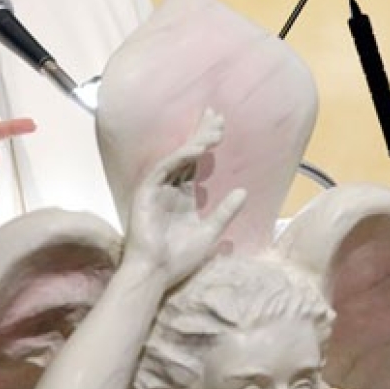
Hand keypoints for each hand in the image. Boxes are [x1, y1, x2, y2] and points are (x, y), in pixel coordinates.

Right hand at [123, 108, 245, 286]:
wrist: (156, 273)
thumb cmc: (179, 258)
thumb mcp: (210, 232)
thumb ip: (225, 212)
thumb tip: (243, 191)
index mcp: (184, 195)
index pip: (197, 163)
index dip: (208, 144)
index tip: (222, 127)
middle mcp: (171, 187)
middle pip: (188, 153)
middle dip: (201, 133)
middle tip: (217, 115)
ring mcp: (157, 188)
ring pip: (177, 157)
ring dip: (195, 143)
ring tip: (213, 132)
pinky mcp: (146, 191)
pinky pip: (165, 168)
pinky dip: (180, 157)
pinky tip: (197, 149)